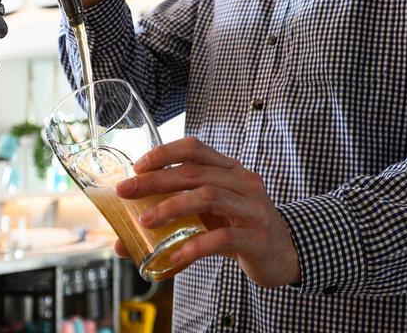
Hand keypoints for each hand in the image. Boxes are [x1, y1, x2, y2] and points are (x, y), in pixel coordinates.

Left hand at [115, 137, 301, 287]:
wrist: (285, 255)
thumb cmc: (242, 232)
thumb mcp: (210, 221)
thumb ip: (173, 224)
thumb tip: (121, 242)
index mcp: (231, 171)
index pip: (196, 148)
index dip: (165, 152)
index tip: (137, 166)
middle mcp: (244, 182)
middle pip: (196, 172)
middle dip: (156, 179)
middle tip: (126, 191)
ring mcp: (253, 209)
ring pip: (209, 197)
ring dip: (171, 207)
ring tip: (145, 222)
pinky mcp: (257, 238)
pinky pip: (222, 239)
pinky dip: (194, 247)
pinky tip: (173, 257)